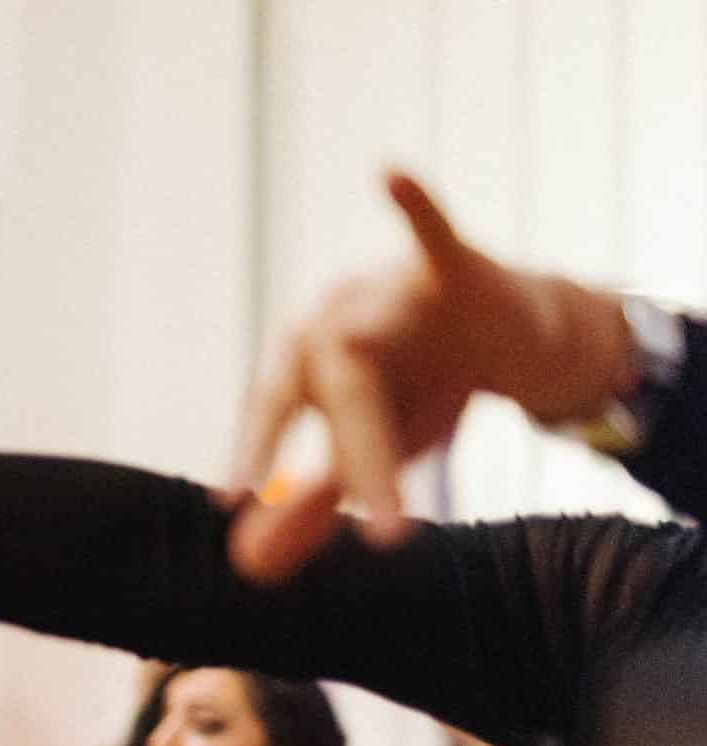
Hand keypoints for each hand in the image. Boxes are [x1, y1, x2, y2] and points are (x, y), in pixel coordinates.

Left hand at [230, 171, 636, 578]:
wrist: (520, 334)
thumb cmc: (426, 385)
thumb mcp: (372, 447)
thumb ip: (313, 501)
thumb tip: (250, 568)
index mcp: (308, 361)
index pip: (271, 407)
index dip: (253, 450)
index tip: (229, 499)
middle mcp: (337, 318)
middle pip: (334, 390)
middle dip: (358, 463)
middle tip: (384, 535)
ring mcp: (390, 289)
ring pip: (375, 345)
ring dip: (389, 423)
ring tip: (405, 480)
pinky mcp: (452, 265)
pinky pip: (432, 230)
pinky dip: (414, 205)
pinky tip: (388, 175)